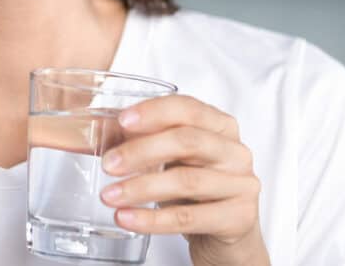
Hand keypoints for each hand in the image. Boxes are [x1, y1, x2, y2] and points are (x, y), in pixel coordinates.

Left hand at [98, 95, 268, 265]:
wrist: (225, 236)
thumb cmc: (196, 190)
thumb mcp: (172, 159)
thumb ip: (143, 142)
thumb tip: (102, 133)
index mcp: (221, 126)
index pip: (188, 108)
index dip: (154, 112)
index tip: (122, 121)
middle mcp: (235, 151)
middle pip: (187, 141)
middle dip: (141, 151)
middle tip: (108, 164)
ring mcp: (241, 184)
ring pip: (186, 180)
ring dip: (140, 187)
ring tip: (109, 195)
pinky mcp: (238, 217)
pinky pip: (188, 217)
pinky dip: (151, 219)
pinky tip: (126, 218)